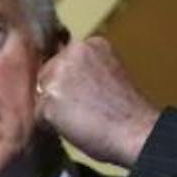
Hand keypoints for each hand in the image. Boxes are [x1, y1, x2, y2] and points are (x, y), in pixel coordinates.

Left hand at [35, 36, 161, 168]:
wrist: (136, 132)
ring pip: (41, 94)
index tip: (88, 94)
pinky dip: (51, 125)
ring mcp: (59, 74)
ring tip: (82, 117)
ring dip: (54, 108)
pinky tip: (75, 127)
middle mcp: (73, 52)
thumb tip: (63, 79)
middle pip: (47, 74)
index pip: (62, 60)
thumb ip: (84, 69)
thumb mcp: (108, 72)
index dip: (70, 81)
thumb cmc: (126, 110)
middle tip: (83, 108)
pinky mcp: (50, 98)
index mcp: (91, 44)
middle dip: (57, 92)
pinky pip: (40, 114)